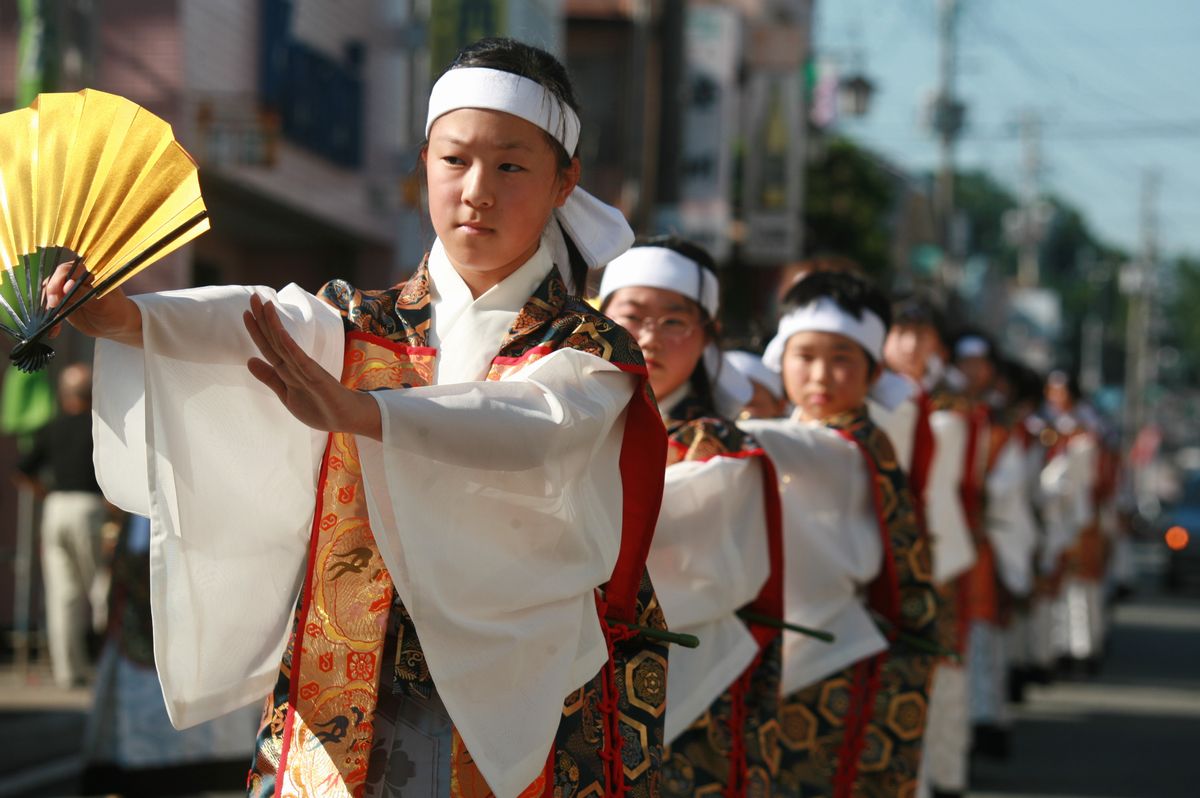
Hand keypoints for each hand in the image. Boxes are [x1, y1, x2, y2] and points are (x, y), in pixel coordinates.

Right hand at [43, 261, 141, 346]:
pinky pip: (52, 308)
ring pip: (50, 294)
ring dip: (48, 306)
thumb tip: (66, 286)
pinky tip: (55, 330)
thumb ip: (84, 294)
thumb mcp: (103, 303)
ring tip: (55, 322)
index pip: (67, 270)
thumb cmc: (116, 310)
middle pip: (54, 280)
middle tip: (53, 306)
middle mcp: (75, 279)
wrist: (116, 325)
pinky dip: (51, 318)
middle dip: (51, 293)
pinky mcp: (63, 303)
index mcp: (88, 272)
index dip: (58, 280)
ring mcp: (67, 291)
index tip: (57, 295)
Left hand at [243, 293, 381, 438]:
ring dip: (274, 325)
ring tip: (266, 305)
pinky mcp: (318, 378)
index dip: (257, 330)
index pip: (269, 346)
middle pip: (276, 339)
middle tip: (253, 296)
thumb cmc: (320, 407)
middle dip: (263, 318)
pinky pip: (302, 361)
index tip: (246, 312)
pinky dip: (291, 348)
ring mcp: (308, 370)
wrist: (348, 418)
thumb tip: (249, 360)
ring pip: (286, 345)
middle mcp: (297, 364)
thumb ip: (270, 377)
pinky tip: (281, 334)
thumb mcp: (287, 394)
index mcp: (288, 369)